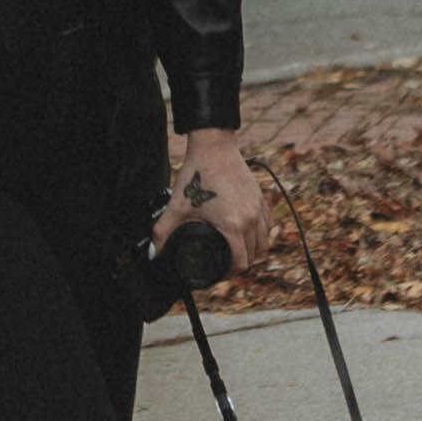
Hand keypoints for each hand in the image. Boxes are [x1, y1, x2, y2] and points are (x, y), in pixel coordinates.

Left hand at [149, 129, 271, 271]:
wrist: (214, 146)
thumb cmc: (197, 174)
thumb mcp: (177, 206)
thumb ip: (162, 232)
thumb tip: (154, 253)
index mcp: (233, 225)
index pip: (241, 262)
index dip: (230, 274)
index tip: (220, 273)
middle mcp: (251, 219)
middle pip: (255, 255)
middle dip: (241, 264)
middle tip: (226, 265)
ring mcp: (258, 208)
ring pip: (265, 241)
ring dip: (254, 251)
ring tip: (239, 253)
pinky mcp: (260, 198)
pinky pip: (268, 224)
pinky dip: (261, 234)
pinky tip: (250, 235)